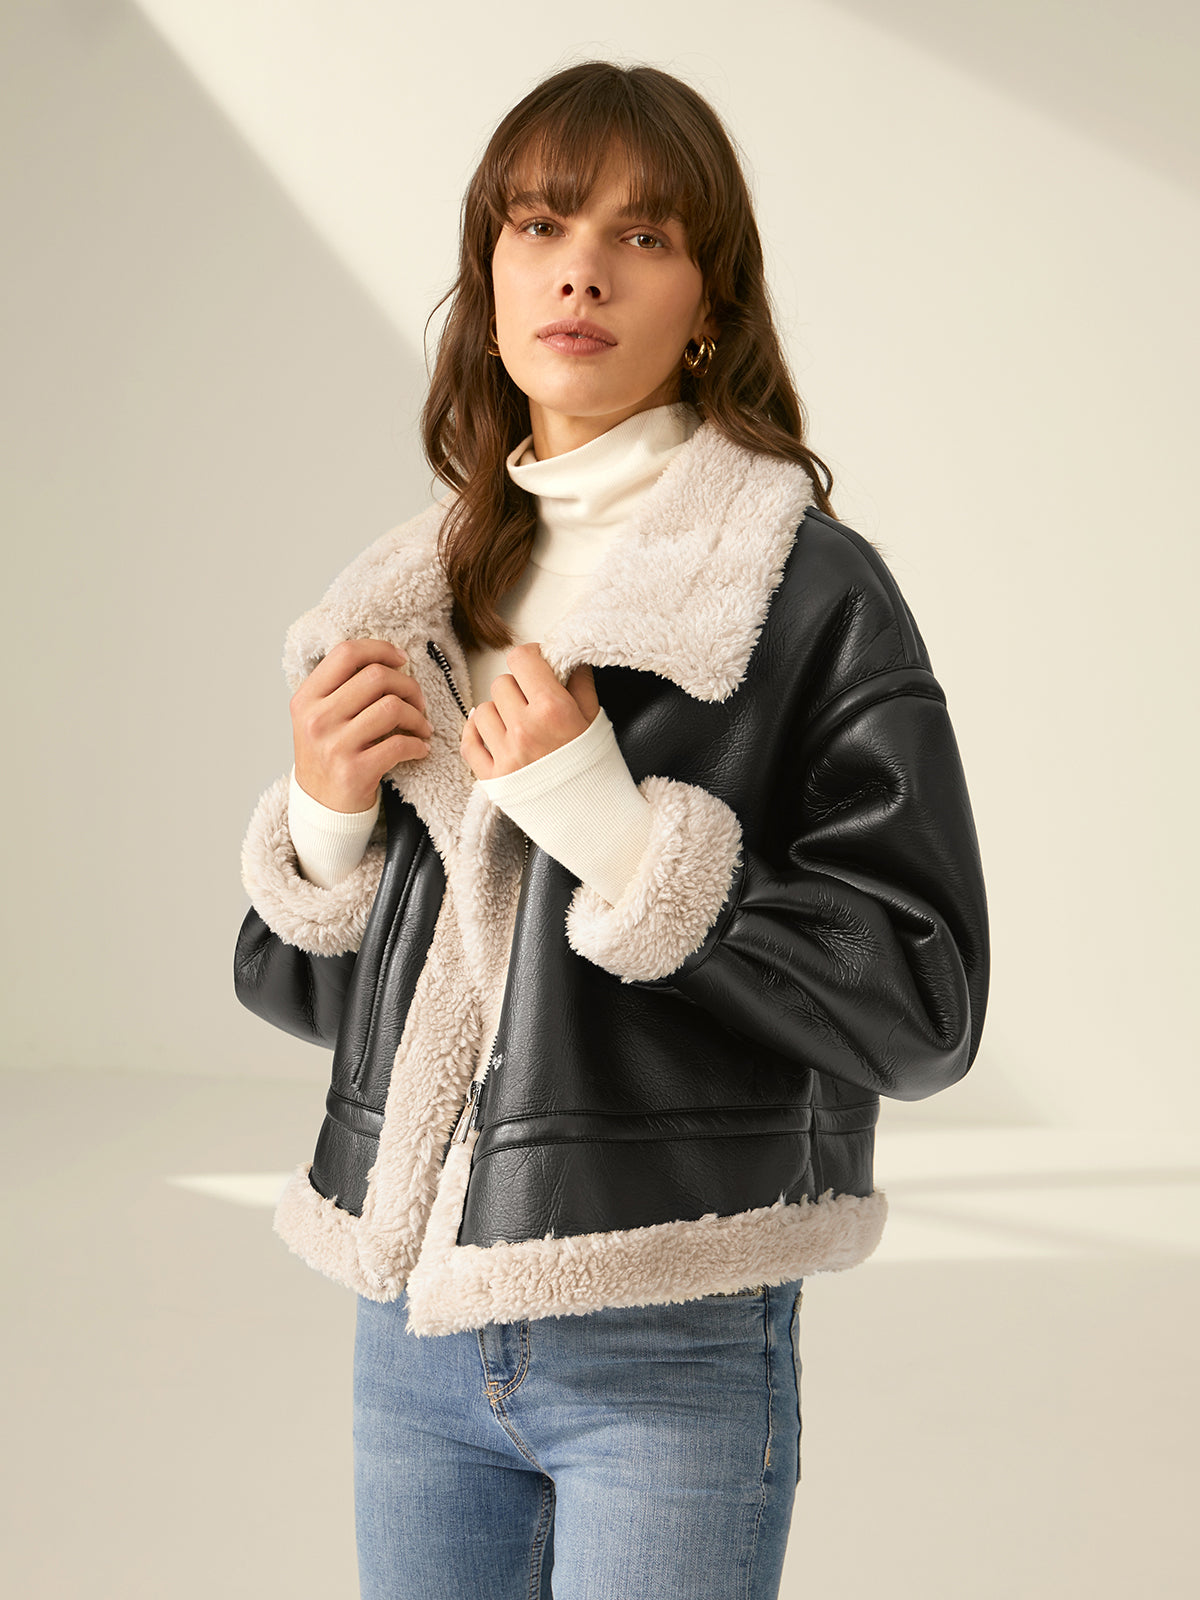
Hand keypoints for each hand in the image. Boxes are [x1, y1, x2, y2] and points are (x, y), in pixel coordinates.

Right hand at [291, 637, 434, 812]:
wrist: (321, 805)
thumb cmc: (327, 755)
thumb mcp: (318, 716)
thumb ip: (341, 687)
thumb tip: (387, 661)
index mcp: (307, 698)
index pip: (346, 653)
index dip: (380, 649)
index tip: (401, 660)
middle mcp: (317, 719)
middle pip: (376, 677)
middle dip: (408, 685)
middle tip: (418, 700)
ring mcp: (335, 745)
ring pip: (392, 708)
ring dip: (417, 716)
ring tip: (421, 726)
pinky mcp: (355, 771)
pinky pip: (400, 745)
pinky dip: (418, 745)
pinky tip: (419, 748)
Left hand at [461, 643, 598, 779]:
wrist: (592, 817)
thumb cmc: (596, 769)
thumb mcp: (596, 720)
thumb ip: (580, 684)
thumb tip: (568, 660)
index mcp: (552, 709)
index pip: (521, 659)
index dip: (530, 658)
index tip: (536, 667)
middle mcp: (525, 729)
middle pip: (502, 683)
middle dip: (518, 688)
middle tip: (532, 703)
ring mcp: (505, 754)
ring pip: (483, 710)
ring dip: (498, 713)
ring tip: (517, 725)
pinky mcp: (492, 777)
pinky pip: (469, 742)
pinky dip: (476, 734)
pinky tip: (491, 734)